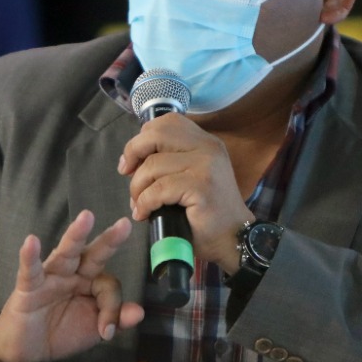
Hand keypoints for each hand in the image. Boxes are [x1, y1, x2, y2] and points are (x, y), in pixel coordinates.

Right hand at [0, 211, 141, 361]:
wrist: (28, 350)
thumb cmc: (61, 332)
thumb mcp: (92, 329)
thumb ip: (115, 318)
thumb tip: (139, 312)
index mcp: (90, 281)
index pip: (108, 284)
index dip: (112, 308)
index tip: (107, 332)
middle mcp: (73, 274)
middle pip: (92, 254)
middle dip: (109, 240)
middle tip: (125, 225)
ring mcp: (50, 278)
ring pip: (65, 254)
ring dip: (75, 236)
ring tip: (86, 218)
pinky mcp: (28, 288)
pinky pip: (30, 271)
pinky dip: (30, 257)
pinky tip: (31, 242)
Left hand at [118, 113, 252, 272]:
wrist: (234, 238)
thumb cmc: (207, 212)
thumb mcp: (190, 176)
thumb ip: (169, 161)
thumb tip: (130, 160)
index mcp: (205, 142)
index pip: (166, 122)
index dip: (142, 139)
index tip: (132, 162)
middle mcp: (208, 147)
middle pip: (156, 135)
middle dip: (133, 153)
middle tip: (126, 175)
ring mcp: (206, 166)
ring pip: (152, 166)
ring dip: (137, 188)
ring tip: (139, 204)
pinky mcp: (201, 187)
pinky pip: (158, 189)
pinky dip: (144, 203)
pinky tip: (144, 214)